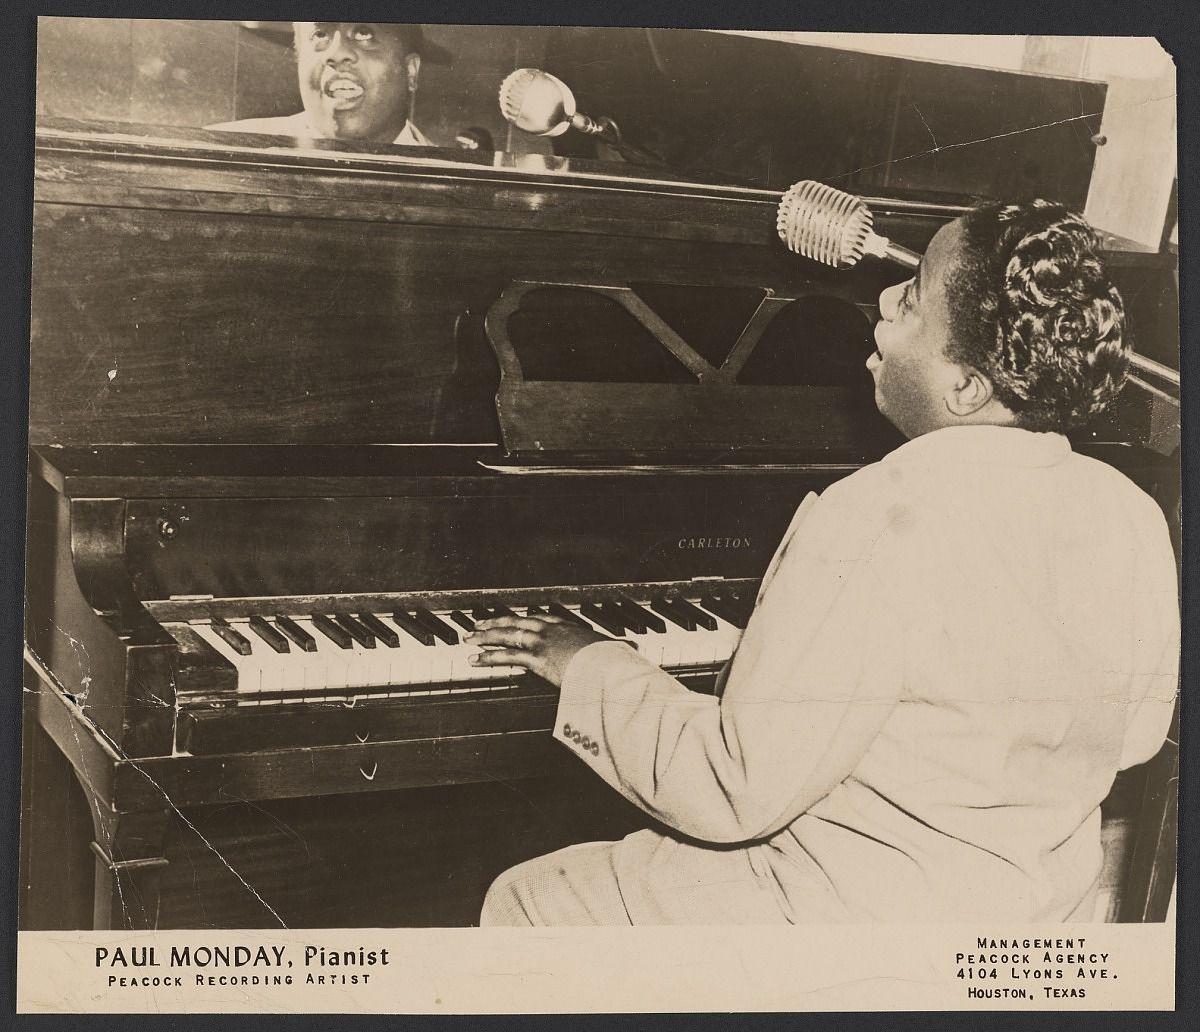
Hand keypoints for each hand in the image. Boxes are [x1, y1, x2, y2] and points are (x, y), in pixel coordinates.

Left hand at [465, 615, 610, 687]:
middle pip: (517, 622)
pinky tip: (476, 660)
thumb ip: (620, 649)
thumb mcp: (617, 650)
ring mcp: (543, 642)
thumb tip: (636, 649)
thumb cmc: (614, 659)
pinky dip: (489, 657)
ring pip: (508, 635)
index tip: (511, 618)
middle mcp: (552, 630)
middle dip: (496, 623)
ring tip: (470, 639)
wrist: (610, 663)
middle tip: (479, 625)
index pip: (539, 618)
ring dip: (486, 637)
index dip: (522, 619)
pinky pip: (507, 657)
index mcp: (569, 626)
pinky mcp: (536, 659)